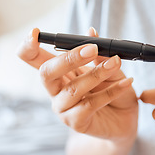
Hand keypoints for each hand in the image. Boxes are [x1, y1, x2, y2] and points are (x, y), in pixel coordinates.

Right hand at [18, 28, 137, 142]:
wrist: (125, 119)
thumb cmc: (112, 90)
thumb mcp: (109, 68)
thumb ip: (99, 55)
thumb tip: (91, 32)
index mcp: (58, 72)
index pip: (32, 58)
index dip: (28, 46)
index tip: (36, 33)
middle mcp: (55, 90)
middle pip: (46, 72)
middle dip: (69, 58)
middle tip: (93, 49)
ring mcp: (63, 108)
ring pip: (73, 89)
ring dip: (97, 73)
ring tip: (116, 63)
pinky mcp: (76, 123)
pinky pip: (91, 104)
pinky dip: (111, 91)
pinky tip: (125, 83)